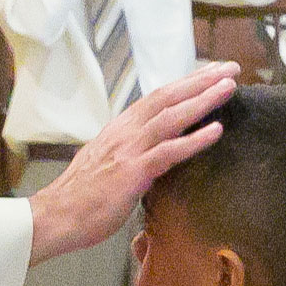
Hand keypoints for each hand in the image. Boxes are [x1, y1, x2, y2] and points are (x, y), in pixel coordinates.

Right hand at [27, 64, 236, 264]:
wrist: (54, 218)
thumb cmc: (80, 198)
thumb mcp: (107, 164)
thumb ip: (130, 152)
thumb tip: (151, 152)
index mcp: (121, 129)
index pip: (159, 97)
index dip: (187, 83)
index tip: (212, 72)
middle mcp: (125, 131)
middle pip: (168, 96)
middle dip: (202, 80)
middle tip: (231, 67)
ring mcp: (128, 149)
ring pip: (171, 116)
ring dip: (203, 100)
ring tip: (229, 87)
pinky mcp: (131, 172)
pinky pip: (168, 152)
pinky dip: (194, 140)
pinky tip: (216, 130)